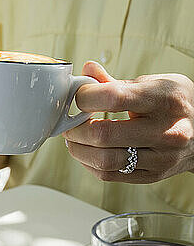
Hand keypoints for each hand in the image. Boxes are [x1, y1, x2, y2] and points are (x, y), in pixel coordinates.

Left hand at [63, 61, 193, 182]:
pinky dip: (88, 163)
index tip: (78, 96)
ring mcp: (160, 158)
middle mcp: (167, 132)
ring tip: (74, 138)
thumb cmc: (176, 104)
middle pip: (103, 135)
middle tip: (69, 122)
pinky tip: (87, 151)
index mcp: (166, 100)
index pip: (114, 99)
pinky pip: (108, 175)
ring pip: (103, 160)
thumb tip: (88, 69)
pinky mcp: (152, 176)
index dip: (85, 98)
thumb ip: (117, 82)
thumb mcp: (156, 84)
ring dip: (78, 149)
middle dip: (76, 128)